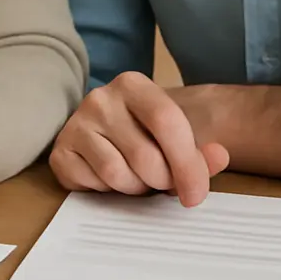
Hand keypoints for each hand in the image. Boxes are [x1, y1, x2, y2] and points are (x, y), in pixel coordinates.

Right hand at [49, 71, 229, 207]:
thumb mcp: (176, 139)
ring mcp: (76, 123)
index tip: (196, 195)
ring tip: (136, 177)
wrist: (106, 133)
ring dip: (134, 188)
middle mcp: (100, 97)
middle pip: (144, 156)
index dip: (187, 164)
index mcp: (133, 84)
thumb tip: (220, 156)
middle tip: (162, 183)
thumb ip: (200, 151)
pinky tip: (109, 178)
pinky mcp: (60, 151)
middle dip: (161, 181)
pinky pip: (91, 183)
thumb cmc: (146, 136)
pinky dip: (106, 191)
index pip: (167, 121)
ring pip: (117, 173)